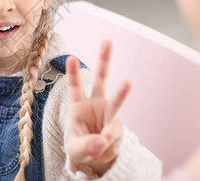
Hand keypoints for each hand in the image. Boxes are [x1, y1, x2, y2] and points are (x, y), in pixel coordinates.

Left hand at [65, 40, 130, 176]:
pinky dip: (108, 140)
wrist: (97, 157)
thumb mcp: (74, 149)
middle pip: (100, 79)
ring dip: (122, 90)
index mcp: (78, 106)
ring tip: (128, 82)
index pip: (75, 87)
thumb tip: (101, 140)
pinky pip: (113, 132)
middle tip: (107, 41)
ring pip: (117, 99)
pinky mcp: (118, 125)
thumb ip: (85, 145)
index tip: (71, 58)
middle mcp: (95, 104)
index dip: (73, 73)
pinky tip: (102, 145)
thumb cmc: (81, 147)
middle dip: (104, 60)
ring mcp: (109, 113)